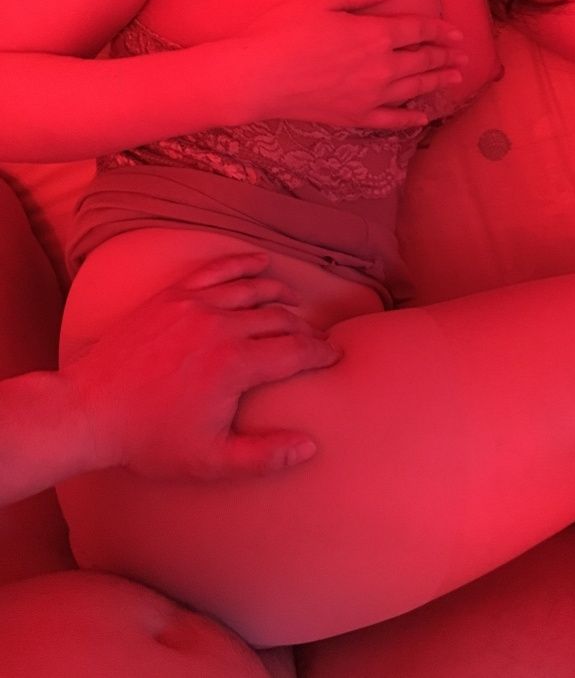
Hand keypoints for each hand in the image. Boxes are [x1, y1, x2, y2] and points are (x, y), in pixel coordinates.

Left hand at [62, 253, 340, 480]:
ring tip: (294, 303)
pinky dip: (241, 263)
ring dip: (280, 294)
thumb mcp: (209, 460)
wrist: (90, 409)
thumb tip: (309, 445)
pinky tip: (259, 263)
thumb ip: (263, 455)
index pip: (296, 351)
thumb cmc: (149, 438)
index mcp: (236, 365)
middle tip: (316, 339)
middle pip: (279, 318)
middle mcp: (221, 326)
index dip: (322, 353)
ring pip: (253, 290)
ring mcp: (195, 305)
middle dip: (305, 328)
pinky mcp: (172, 295)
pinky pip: (216, 270)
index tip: (336, 355)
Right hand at [228, 0, 468, 129]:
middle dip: (445, 56)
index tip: (456, 32)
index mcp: (376, 34)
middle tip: (463, 56)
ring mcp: (371, 96)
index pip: (418, 29)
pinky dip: (410, 118)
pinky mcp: (355, 117)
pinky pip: (392, 120)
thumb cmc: (285, 30)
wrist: (259, 77)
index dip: (439, 29)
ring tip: (455, 78)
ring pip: (414, 88)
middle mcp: (382, 67)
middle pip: (422, 60)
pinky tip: (422, 117)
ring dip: (437, 82)